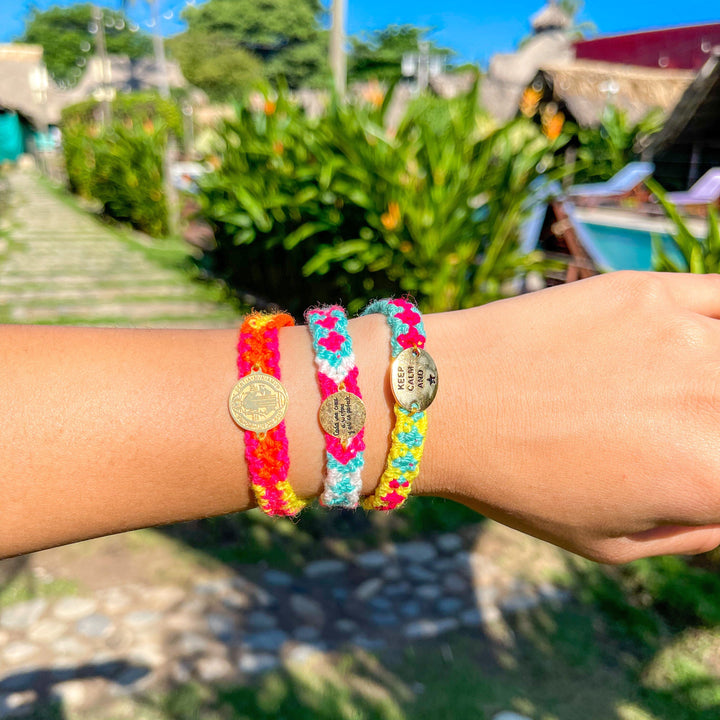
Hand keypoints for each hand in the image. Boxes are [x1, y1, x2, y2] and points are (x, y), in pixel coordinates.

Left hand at [427, 271, 719, 562]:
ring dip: (711, 382)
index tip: (691, 464)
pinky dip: (718, 324)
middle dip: (711, 433)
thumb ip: (694, 530)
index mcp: (713, 478)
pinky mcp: (651, 291)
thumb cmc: (516, 482)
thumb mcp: (609, 543)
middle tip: (673, 431)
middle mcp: (715, 402)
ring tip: (665, 396)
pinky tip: (690, 346)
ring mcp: (686, 336)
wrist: (448, 401)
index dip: (713, 477)